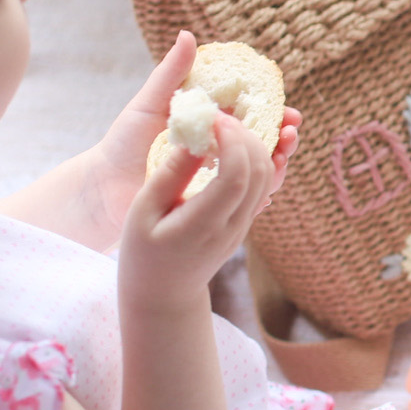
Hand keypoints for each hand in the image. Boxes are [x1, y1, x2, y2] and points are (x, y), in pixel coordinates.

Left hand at [85, 35, 302, 235]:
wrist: (104, 187)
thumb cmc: (124, 143)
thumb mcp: (150, 104)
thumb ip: (171, 73)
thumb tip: (187, 34)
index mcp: (212, 125)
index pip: (256, 116)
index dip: (277, 112)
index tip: (289, 112)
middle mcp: (221, 151)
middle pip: (265, 143)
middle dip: (286, 138)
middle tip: (291, 132)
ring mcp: (219, 179)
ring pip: (261, 172)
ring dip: (278, 164)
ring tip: (281, 155)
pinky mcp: (213, 205)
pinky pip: (244, 201)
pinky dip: (261, 194)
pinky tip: (266, 187)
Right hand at [117, 117, 272, 315]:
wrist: (164, 293)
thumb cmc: (143, 254)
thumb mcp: (143, 212)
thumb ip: (171, 174)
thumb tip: (195, 137)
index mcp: (204, 224)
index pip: (235, 177)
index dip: (233, 142)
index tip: (216, 118)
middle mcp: (233, 225)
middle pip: (260, 172)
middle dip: (248, 136)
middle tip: (222, 116)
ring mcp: (244, 225)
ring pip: (268, 177)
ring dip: (256, 144)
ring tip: (228, 125)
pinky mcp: (246, 222)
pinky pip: (262, 185)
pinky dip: (255, 158)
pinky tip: (233, 144)